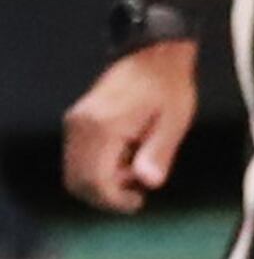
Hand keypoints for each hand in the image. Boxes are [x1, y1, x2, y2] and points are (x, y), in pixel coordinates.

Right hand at [63, 43, 197, 213]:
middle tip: (137, 188)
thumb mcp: (175, 121)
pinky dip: (97, 168)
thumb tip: (149, 183)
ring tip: (134, 167)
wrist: (152, 56)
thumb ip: (159, 152)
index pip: (95, 180)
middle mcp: (80, 126)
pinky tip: (124, 157)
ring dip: (101, 182)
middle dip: (105, 194)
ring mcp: (74, 123)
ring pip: (74, 173)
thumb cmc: (168, 87)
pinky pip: (77, 159)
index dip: (113, 200)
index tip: (138, 202)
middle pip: (77, 181)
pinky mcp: (76, 122)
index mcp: (103, 126)